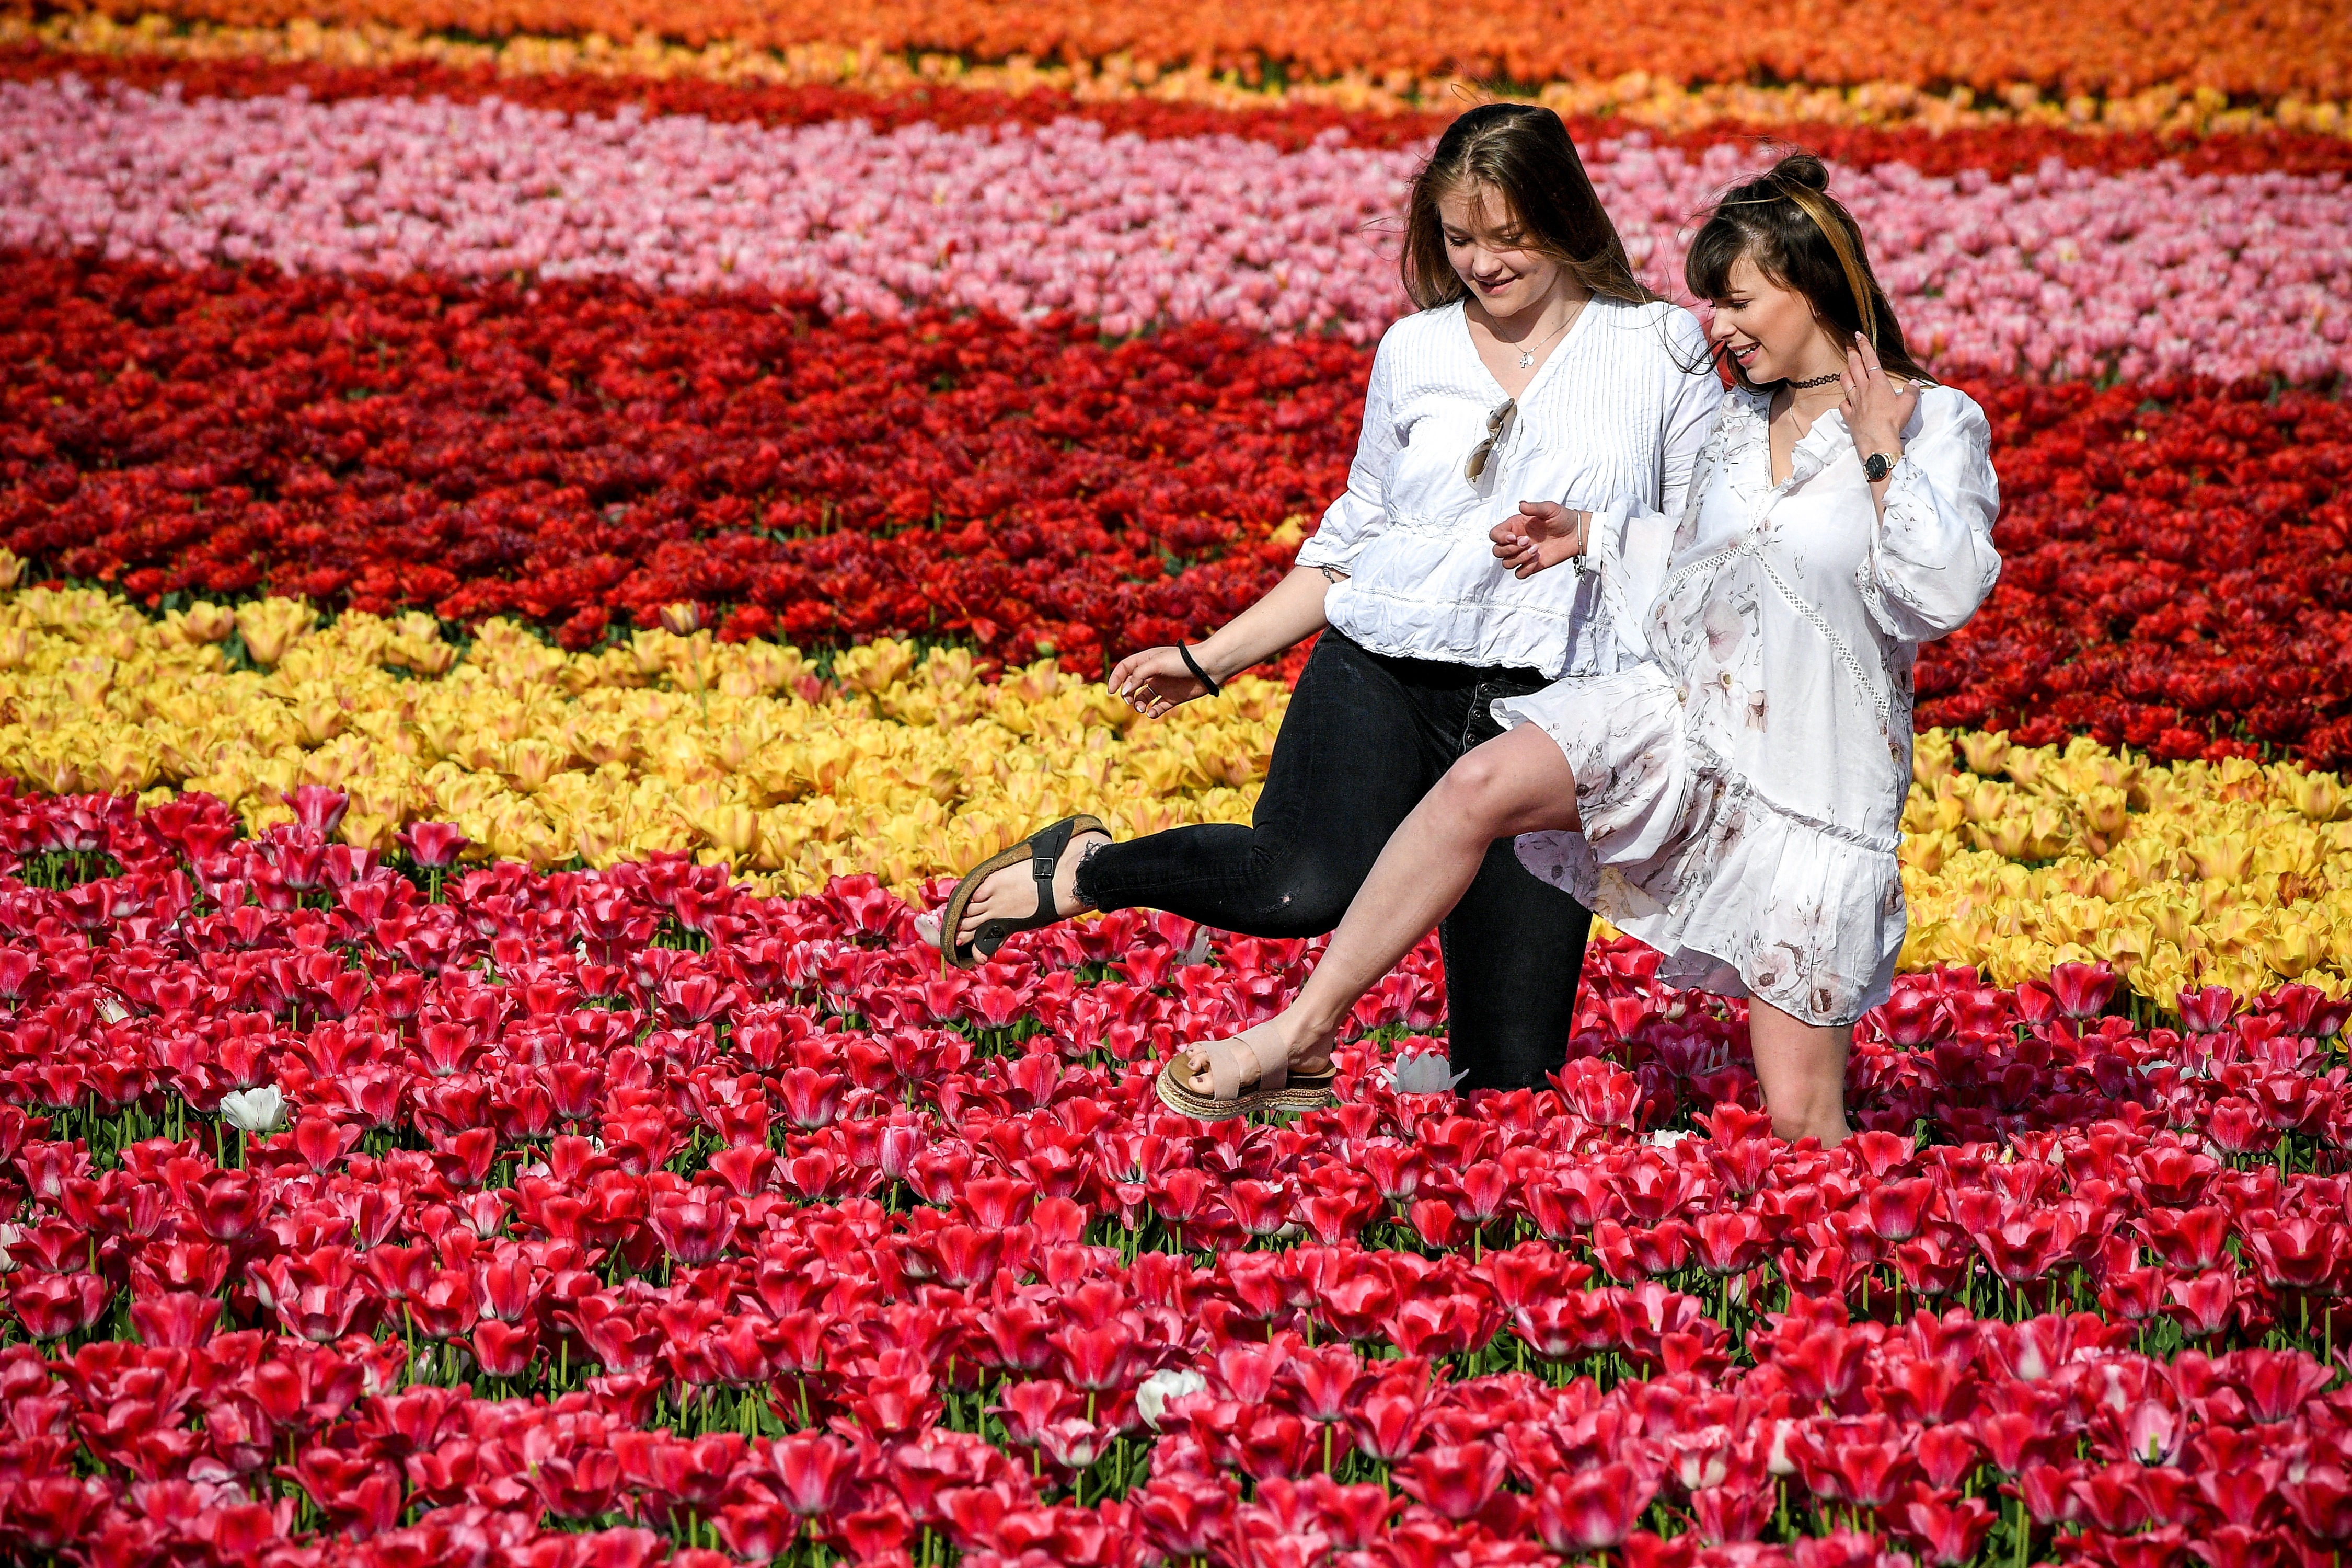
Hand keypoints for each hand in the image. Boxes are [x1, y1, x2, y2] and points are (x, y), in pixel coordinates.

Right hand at [1107, 645, 1214, 718]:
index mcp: (1147, 660)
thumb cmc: (1182, 661)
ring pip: (1142, 698)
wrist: (1208, 668)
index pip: (1125, 668)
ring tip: (1141, 708)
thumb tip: (1125, 691)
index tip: (1111, 691)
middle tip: (1129, 700)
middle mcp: (1153, 674)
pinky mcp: (1172, 698)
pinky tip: (1152, 712)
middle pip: (1131, 685)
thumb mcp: (1156, 664)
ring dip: (1138, 704)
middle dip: (1126, 694)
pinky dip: (1152, 712)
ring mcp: (1162, 686)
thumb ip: (1138, 676)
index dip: (1116, 679)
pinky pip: (1157, 708)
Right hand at [1489, 500, 1591, 578]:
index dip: (1500, 538)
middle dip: (1509, 549)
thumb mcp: (1548, 508)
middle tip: (1527, 541)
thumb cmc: (1562, 518)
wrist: (1576, 533)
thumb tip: (1521, 505)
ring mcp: (1523, 554)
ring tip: (1536, 549)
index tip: (1514, 537)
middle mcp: (1516, 541)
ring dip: (1519, 558)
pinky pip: (1519, 573)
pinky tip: (1537, 560)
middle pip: (1497, 551)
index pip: (1495, 535)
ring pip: (1507, 563)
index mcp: (1515, 526)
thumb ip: (1533, 508)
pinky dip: (1525, 569)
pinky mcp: (1532, 565)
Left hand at [1841, 333, 1919, 466]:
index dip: (1864, 346)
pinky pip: (1844, 404)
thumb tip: (1915, 384)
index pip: (1870, 360)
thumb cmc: (1894, 421)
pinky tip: (1846, 400)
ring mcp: (1854, 402)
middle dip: (1852, 354)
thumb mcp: (1908, 404)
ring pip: (1846, 383)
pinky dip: (1845, 400)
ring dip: (1845, 374)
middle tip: (1849, 345)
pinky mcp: (1849, 416)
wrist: (1878, 441)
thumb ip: (1911, 391)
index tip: (1858, 335)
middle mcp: (1864, 390)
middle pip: (1855, 367)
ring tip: (1845, 369)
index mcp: (1878, 383)